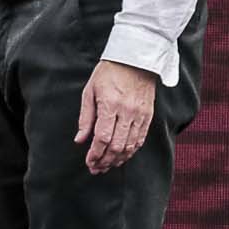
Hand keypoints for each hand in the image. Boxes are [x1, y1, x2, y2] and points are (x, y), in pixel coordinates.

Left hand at [75, 60, 157, 174]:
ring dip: (118, 159)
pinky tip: (122, 156)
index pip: (103, 138)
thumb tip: (80, 139)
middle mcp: (127, 112)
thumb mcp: (90, 91)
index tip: (89, 162)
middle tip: (96, 168)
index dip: (95, 154)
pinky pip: (140, 139)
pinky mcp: (148, 115)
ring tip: (107, 165)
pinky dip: (131, 151)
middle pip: (117, 146)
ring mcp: (140, 114)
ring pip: (130, 146)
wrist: (136, 59)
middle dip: (105, 161)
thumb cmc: (109, 73)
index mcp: (110, 105)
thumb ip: (85, 117)